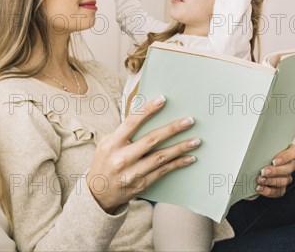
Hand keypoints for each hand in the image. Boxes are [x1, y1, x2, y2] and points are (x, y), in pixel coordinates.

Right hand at [86, 96, 199, 213]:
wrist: (98, 193)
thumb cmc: (105, 162)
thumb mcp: (107, 144)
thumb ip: (123, 132)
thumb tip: (146, 114)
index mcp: (112, 144)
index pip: (132, 122)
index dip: (148, 110)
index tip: (162, 100)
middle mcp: (122, 158)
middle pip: (152, 140)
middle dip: (172, 129)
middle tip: (189, 121)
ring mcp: (133, 173)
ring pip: (161, 157)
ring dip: (180, 147)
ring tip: (196, 140)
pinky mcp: (142, 184)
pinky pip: (163, 171)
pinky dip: (178, 164)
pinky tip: (189, 157)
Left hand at [255, 143, 294, 197]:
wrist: (254, 165)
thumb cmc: (261, 153)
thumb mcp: (263, 148)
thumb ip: (264, 147)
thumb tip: (255, 148)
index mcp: (289, 151)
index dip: (286, 157)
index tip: (274, 161)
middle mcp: (290, 164)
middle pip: (289, 168)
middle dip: (275, 171)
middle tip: (263, 171)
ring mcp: (287, 177)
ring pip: (284, 180)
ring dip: (270, 181)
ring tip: (259, 179)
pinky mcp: (281, 187)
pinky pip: (278, 191)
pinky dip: (268, 191)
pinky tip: (260, 188)